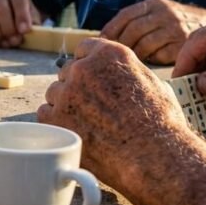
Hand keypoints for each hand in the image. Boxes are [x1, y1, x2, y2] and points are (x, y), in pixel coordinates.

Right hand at [0, 0, 41, 46]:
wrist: (7, 9)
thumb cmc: (22, 14)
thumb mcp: (31, 15)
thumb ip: (32, 23)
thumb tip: (28, 32)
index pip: (18, 0)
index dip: (21, 16)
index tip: (24, 31)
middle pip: (0, 8)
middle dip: (8, 28)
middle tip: (14, 41)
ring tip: (5, 43)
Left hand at [37, 38, 205, 203]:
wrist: (153, 155)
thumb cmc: (161, 124)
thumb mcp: (154, 84)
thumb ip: (130, 73)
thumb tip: (129, 78)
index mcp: (110, 54)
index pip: (84, 49)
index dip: (87, 65)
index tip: (90, 79)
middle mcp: (84, 68)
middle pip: (67, 73)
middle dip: (76, 88)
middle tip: (92, 109)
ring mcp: (67, 92)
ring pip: (54, 94)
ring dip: (65, 106)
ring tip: (88, 125)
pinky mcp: (55, 118)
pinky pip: (44, 114)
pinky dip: (55, 124)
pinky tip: (75, 133)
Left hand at [101, 0, 205, 64]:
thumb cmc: (183, 27)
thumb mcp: (163, 16)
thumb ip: (142, 22)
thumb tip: (107, 38)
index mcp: (155, 4)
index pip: (123, 17)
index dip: (109, 32)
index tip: (100, 45)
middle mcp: (164, 13)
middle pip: (130, 32)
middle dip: (119, 48)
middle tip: (113, 60)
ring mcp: (174, 28)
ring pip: (143, 45)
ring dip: (135, 57)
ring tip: (130, 65)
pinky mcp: (183, 44)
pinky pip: (159, 56)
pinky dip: (152, 62)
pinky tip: (150, 67)